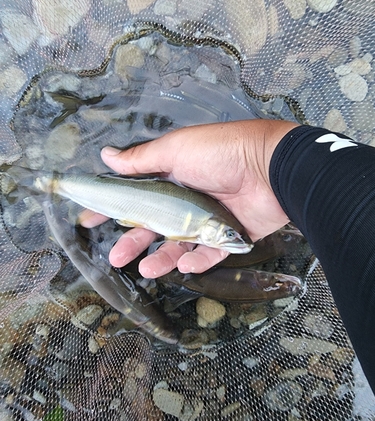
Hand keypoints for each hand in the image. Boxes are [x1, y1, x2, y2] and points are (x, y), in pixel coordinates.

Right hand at [81, 119, 297, 276]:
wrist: (269, 168)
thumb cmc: (219, 153)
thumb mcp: (176, 150)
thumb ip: (141, 159)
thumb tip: (106, 156)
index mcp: (173, 176)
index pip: (136, 195)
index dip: (114, 207)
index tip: (90, 218)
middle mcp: (188, 198)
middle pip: (156, 225)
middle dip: (134, 241)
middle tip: (115, 256)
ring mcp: (209, 218)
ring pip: (180, 244)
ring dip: (162, 257)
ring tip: (147, 269)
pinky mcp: (230, 235)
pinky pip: (210, 253)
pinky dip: (198, 261)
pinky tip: (187, 265)